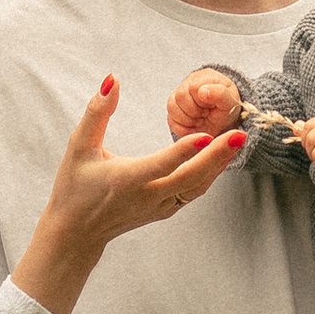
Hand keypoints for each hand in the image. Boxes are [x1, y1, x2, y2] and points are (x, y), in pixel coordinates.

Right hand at [13, 81, 247, 313]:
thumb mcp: (79, 146)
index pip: (161, 164)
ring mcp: (160, 207)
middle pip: (191, 177)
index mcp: (127, 180)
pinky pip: (193, 192)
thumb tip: (112, 80)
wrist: (76, 233)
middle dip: (218, 156)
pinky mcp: (165, 210)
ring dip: (219, 165)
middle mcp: (148, 196)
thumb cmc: (74, 187)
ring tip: (237, 142)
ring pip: (197, 187)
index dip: (184, 151)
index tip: (205, 136)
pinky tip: (220, 159)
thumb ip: (97, 112)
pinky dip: (208, 176)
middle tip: (240, 134)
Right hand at [166, 70, 244, 140]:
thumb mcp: (230, 102)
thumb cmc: (228, 109)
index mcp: (205, 77)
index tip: (212, 107)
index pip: (193, 87)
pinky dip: (184, 128)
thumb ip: (220, 94)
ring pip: (172, 107)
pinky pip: (171, 120)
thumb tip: (202, 91)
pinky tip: (194, 126)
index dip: (202, 101)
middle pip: (180, 96)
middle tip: (206, 114)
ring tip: (201, 119)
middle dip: (195, 111)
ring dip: (188, 120)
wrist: (224, 123)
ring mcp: (179, 97)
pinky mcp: (174, 111)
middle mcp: (189, 83)